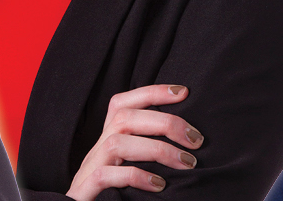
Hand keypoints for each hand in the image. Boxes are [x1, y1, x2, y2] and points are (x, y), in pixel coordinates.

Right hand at [64, 84, 203, 198]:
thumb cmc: (112, 193)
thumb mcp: (128, 167)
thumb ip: (147, 152)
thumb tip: (188, 142)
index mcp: (108, 139)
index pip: (122, 103)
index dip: (151, 92)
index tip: (183, 92)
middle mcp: (98, 149)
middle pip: (124, 118)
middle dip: (165, 123)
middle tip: (196, 140)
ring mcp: (90, 168)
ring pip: (116, 143)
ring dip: (157, 149)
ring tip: (186, 162)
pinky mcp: (86, 189)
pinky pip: (106, 175)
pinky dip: (136, 176)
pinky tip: (159, 185)